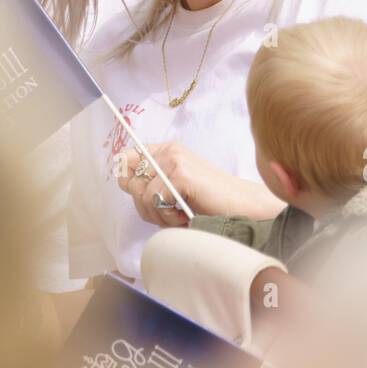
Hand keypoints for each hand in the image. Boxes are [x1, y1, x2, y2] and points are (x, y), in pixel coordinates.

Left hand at [117, 142, 279, 227]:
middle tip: (168, 214)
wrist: (242, 205)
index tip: (144, 198)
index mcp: (166, 150)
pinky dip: (168, 217)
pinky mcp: (180, 175)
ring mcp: (174, 161)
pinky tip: (185, 215)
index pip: (126, 158)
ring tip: (179, 216)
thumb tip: (124, 181)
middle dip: (144, 206)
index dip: (126, 180)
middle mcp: (168, 151)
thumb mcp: (175, 189)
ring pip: (141, 195)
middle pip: (129, 181)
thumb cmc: (210, 202)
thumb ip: (152, 184)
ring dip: (158, 215)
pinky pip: (155, 201)